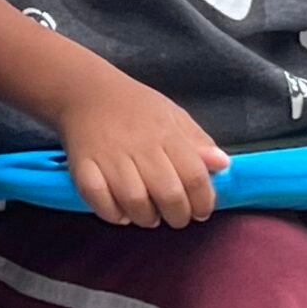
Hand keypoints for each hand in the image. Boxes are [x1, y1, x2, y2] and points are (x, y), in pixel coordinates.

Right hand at [55, 69, 228, 226]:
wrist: (85, 89)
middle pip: (169, 195)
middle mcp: (139, 145)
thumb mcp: (172, 115)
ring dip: (146, 217)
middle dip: (178, 216)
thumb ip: (198, 142)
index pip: (195, 177)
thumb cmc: (135, 106)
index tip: (201, 210)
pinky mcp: (82, 166)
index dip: (204, 201)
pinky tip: (120, 210)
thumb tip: (223, 165)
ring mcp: (109, 156)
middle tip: (175, 216)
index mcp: (165, 133)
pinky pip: (100, 201)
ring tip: (148, 214)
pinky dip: (112, 213)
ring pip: (135, 202)